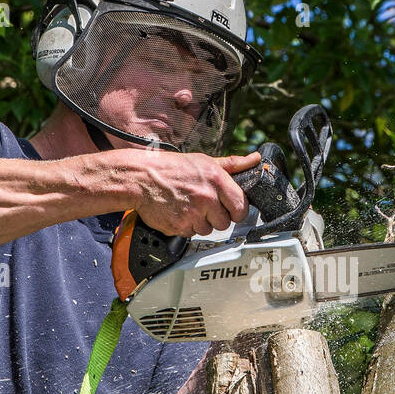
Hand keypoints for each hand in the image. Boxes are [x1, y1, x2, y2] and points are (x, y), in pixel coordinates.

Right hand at [136, 150, 260, 237]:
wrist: (140, 178)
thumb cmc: (171, 168)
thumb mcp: (204, 161)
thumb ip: (232, 164)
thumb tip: (254, 160)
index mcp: (216, 180)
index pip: (241, 207)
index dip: (236, 210)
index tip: (230, 208)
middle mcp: (206, 198)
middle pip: (225, 223)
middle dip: (216, 217)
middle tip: (204, 206)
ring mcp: (192, 214)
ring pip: (207, 230)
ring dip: (200, 222)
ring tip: (188, 206)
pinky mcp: (179, 226)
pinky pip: (190, 234)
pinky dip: (185, 226)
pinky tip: (178, 212)